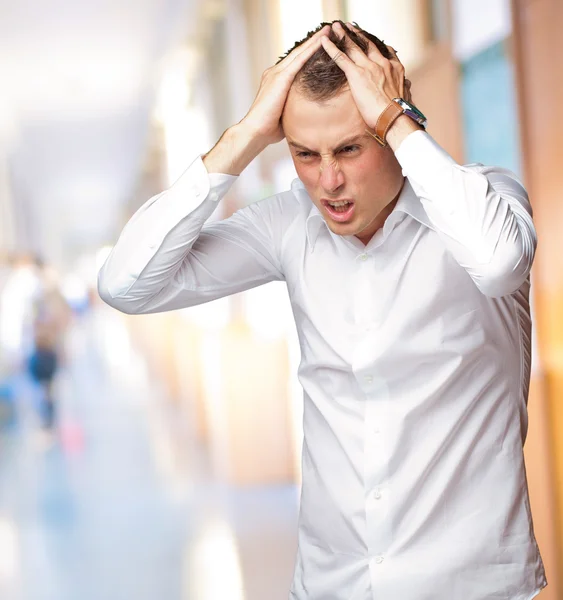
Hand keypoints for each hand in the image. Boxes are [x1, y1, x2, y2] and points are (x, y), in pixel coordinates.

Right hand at [240, 24, 329, 145]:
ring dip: (314, 40)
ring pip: (299, 52)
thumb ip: (294, 106)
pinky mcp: (280, 78)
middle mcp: (274, 73)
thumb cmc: (269, 128)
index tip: (320, 45)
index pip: (294, 63)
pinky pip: (299, 60)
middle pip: (297, 53)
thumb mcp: (286, 113)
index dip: (307, 53)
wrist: (256, 130)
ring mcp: (276, 73)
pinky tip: (321, 42)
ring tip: (328, 30)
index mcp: (275, 81)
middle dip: (313, 41)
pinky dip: (311, 49)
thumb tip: (306, 113)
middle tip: (328, 30)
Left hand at [320, 22, 409, 130]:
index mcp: (396, 69)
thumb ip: (405, 87)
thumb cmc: (400, 113)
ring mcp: (369, 67)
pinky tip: (324, 41)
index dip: (377, 45)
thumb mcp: (407, 95)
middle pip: (368, 44)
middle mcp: (383, 63)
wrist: (395, 117)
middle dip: (358, 34)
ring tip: (336, 27)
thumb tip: (408, 85)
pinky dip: (331, 48)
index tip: (371, 40)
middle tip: (350, 27)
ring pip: (354, 46)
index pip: (386, 52)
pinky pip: (341, 57)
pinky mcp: (357, 74)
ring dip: (344, 35)